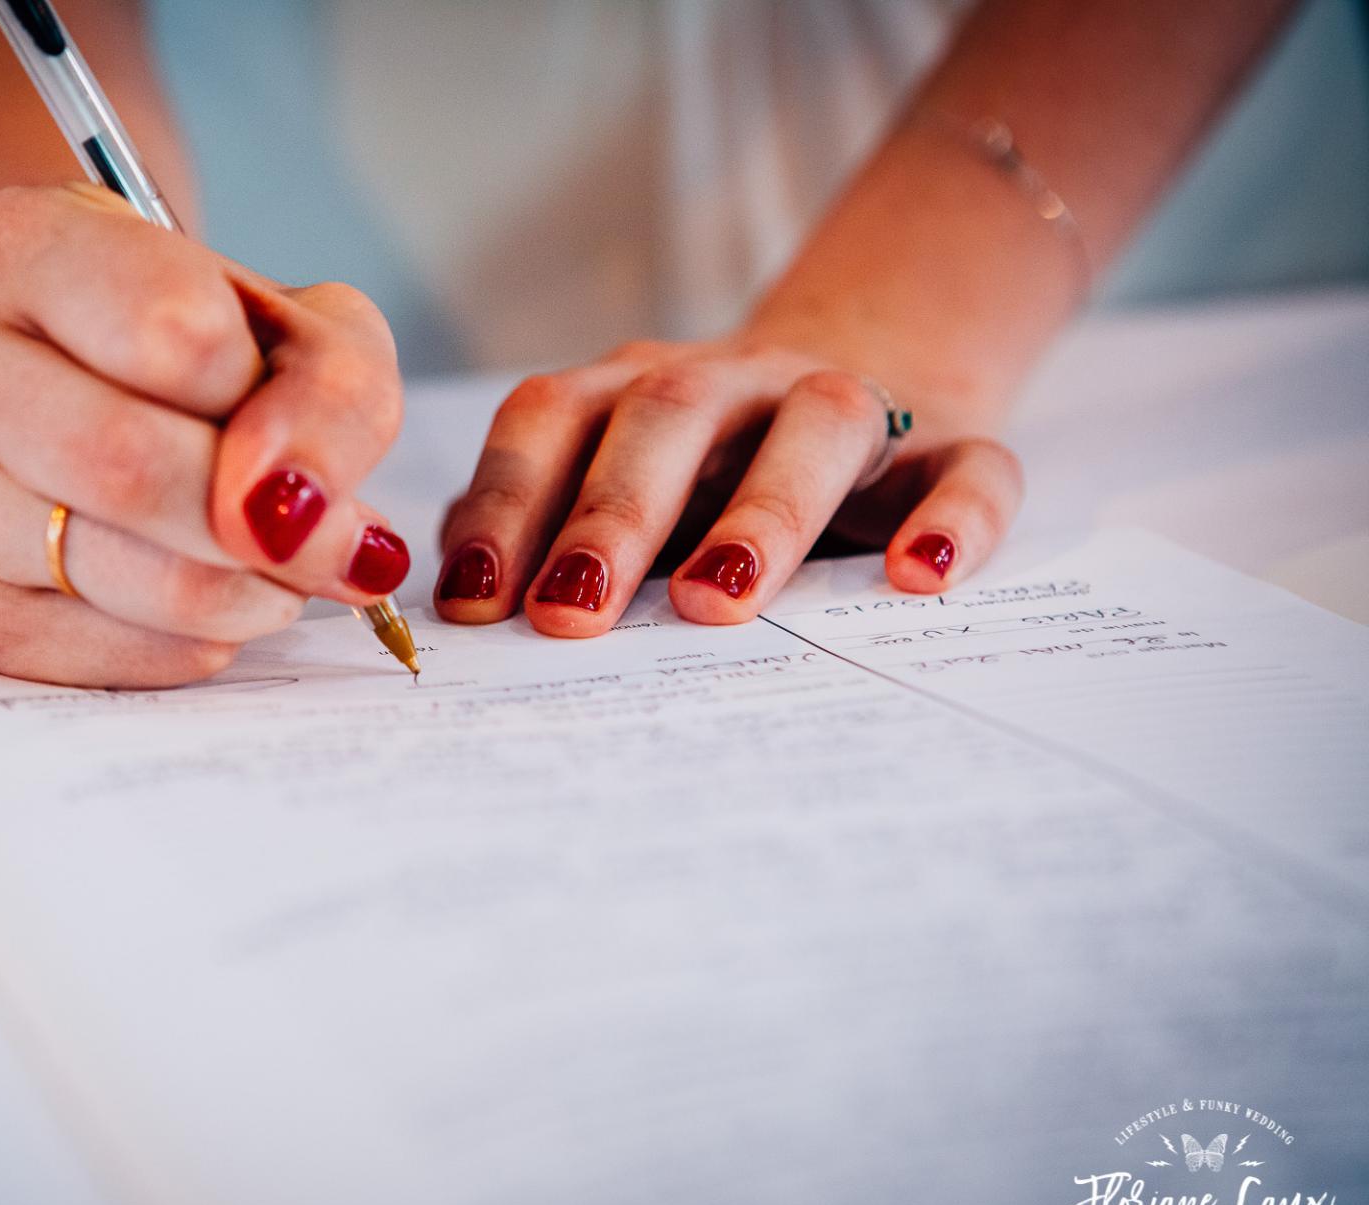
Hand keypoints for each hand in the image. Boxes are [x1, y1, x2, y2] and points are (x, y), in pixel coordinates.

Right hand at [0, 184, 406, 687]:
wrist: (119, 385)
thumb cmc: (212, 345)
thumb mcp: (311, 327)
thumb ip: (333, 395)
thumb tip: (290, 513)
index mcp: (26, 244)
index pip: (173, 334)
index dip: (262, 395)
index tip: (288, 416)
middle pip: (122, 463)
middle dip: (257, 521)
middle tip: (328, 538)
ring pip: (111, 571)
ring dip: (237, 590)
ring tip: (273, 561)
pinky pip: (95, 655)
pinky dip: (190, 644)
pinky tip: (211, 599)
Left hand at [433, 332, 1023, 633]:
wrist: (871, 367)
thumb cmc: (709, 466)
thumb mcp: (617, 480)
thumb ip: (539, 530)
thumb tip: (459, 607)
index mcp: (633, 388)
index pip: (551, 421)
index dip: (505, 502)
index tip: (474, 601)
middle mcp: (734, 380)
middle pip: (667, 415)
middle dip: (611, 516)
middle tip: (569, 614)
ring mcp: (848, 403)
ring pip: (817, 427)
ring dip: (763, 512)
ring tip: (716, 601)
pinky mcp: (951, 443)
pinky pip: (968, 467)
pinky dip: (953, 518)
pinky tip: (920, 580)